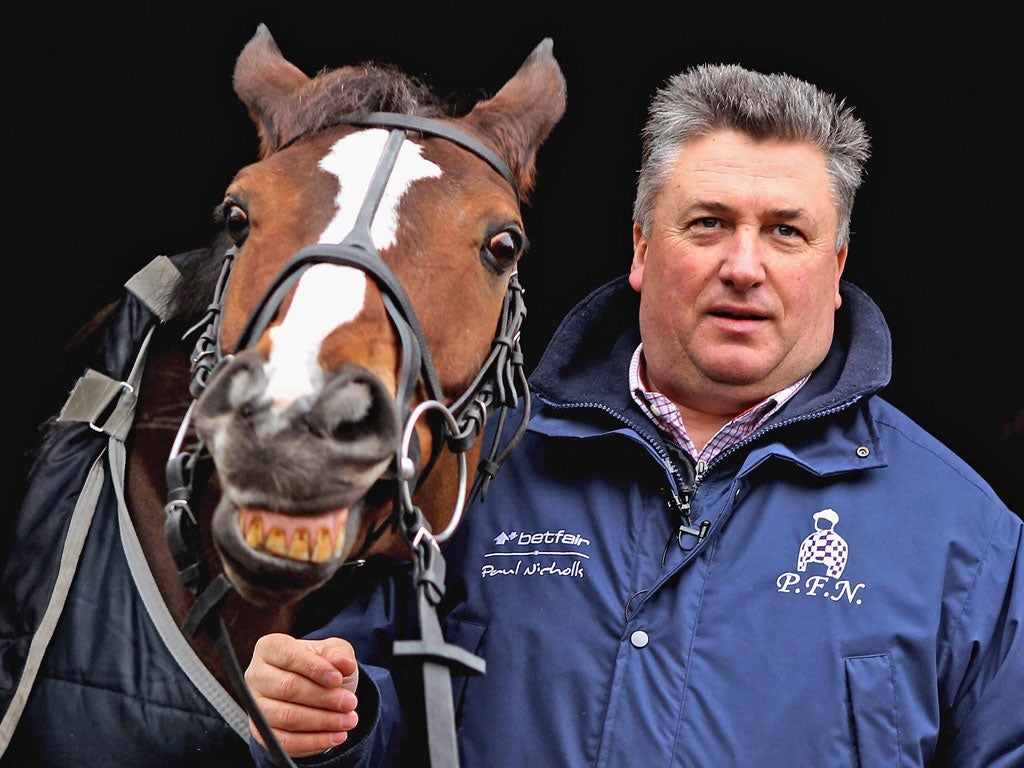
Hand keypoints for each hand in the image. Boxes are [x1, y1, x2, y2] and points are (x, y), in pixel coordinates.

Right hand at [245, 632, 360, 757]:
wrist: (316, 690)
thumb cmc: (322, 665)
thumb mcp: (334, 652)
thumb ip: (339, 654)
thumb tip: (344, 663)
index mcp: (270, 647)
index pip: (289, 656)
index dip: (314, 668)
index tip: (338, 679)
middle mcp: (256, 675)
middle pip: (288, 688)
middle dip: (324, 698)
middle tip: (351, 703)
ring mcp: (256, 706)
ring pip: (287, 717)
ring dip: (322, 721)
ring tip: (349, 720)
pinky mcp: (261, 732)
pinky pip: (285, 742)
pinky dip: (313, 742)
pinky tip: (336, 736)